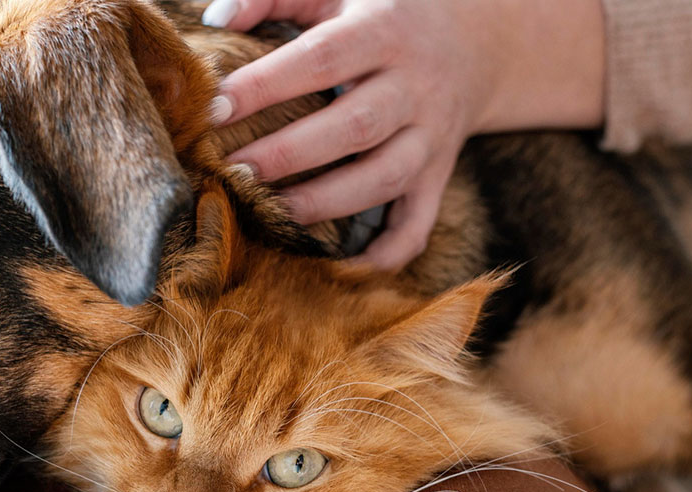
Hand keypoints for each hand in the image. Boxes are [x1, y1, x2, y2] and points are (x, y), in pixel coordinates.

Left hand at [203, 0, 604, 268]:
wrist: (477, 40)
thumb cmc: (382, 13)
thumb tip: (217, 19)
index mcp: (385, 30)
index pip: (322, 59)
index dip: (267, 85)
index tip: (214, 109)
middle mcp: (415, 86)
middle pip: (355, 126)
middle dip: (291, 154)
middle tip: (234, 171)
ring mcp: (432, 136)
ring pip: (386, 178)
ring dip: (327, 202)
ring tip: (273, 212)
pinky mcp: (438, 175)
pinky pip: (420, 222)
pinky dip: (388, 252)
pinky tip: (343, 266)